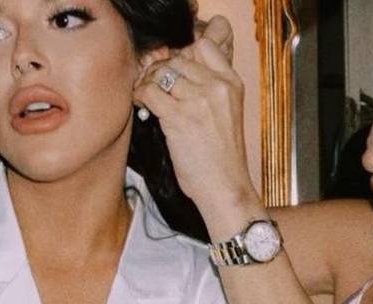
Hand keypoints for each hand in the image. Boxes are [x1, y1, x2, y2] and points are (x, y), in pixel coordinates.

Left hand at [134, 18, 261, 237]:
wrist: (225, 188)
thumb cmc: (221, 158)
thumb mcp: (226, 114)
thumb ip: (207, 91)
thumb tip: (172, 74)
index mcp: (232, 83)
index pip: (203, 46)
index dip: (181, 56)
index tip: (171, 72)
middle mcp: (217, 87)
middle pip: (177, 59)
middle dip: (158, 70)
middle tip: (150, 85)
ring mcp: (198, 100)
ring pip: (161, 73)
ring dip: (147, 83)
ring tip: (145, 97)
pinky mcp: (179, 117)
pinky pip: (149, 93)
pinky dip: (140, 96)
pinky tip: (141, 106)